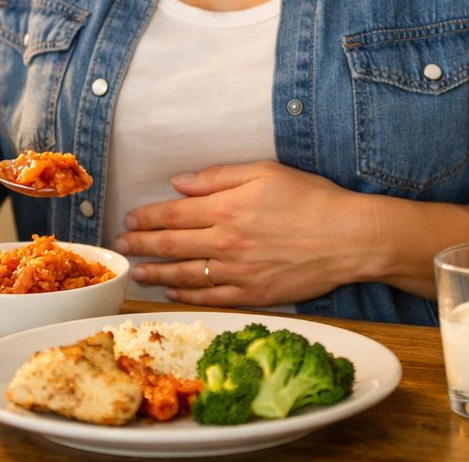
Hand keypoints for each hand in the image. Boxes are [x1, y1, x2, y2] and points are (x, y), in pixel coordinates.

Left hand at [112, 161, 372, 307]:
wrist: (348, 238)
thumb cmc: (311, 198)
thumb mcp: (264, 172)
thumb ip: (217, 176)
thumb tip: (180, 182)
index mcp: (226, 208)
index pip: (173, 214)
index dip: (147, 218)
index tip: (130, 220)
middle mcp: (225, 242)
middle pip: (171, 246)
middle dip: (141, 246)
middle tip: (121, 246)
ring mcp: (237, 272)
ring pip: (185, 275)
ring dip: (156, 273)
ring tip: (136, 272)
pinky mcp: (253, 295)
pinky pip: (210, 297)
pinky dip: (187, 294)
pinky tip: (173, 291)